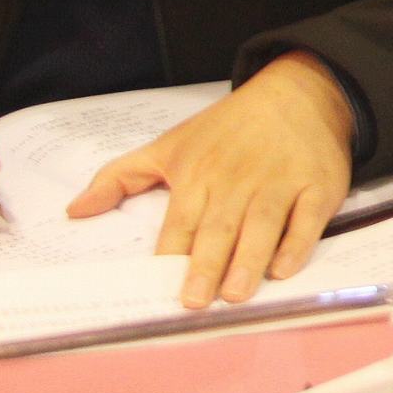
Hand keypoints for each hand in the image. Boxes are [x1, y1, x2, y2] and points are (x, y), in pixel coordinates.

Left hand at [66, 52, 354, 306]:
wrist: (299, 92)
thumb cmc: (227, 128)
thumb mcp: (170, 145)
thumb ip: (120, 178)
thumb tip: (74, 212)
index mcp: (198, 173)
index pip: (180, 221)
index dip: (171, 253)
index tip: (160, 285)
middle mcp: (238, 179)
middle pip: (220, 226)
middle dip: (206, 264)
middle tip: (195, 301)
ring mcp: (281, 182)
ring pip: (263, 225)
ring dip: (249, 259)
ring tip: (235, 294)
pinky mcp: (318, 186)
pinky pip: (308, 220)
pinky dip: (298, 244)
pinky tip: (284, 268)